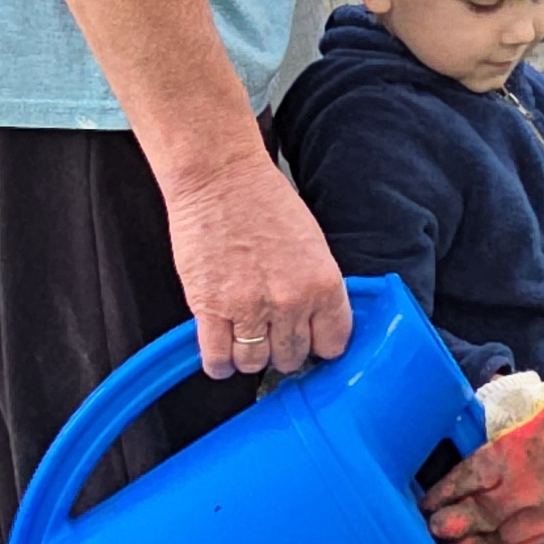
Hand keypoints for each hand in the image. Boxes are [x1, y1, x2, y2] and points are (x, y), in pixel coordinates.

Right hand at [165, 149, 352, 377]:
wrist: (220, 178)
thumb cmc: (265, 201)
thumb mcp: (313, 244)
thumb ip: (318, 288)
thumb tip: (316, 323)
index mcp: (324, 284)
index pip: (333, 344)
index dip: (319, 346)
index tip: (309, 342)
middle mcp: (291, 302)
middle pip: (292, 357)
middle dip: (283, 350)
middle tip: (271, 336)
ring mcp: (249, 309)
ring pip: (255, 364)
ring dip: (250, 358)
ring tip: (244, 341)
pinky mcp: (210, 309)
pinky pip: (217, 360)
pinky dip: (219, 364)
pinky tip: (221, 356)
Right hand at [425, 386, 543, 543]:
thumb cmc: (533, 475)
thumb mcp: (533, 519)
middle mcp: (540, 509)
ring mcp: (523, 482)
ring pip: (479, 516)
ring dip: (450, 524)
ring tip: (433, 527)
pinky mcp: (504, 455)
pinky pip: (465, 481)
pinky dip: (443, 494)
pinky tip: (429, 502)